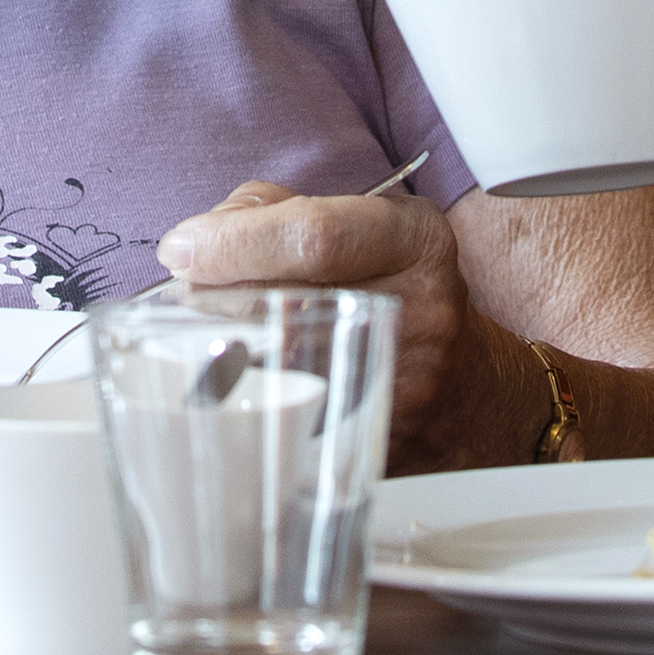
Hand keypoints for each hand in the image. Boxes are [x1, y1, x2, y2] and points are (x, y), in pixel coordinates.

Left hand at [155, 178, 539, 472]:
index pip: (313, 236)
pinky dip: (245, 396)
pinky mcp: (378, 443)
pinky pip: (286, 417)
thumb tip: (196, 243)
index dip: (233, 242)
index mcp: (415, 241)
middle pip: (281, 303)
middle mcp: (418, 310)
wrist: (472, 391)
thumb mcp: (363, 223)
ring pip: (275, 366)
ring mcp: (402, 384)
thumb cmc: (398, 289)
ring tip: (214, 331)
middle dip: (210, 296)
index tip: (181, 249)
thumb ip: (273, 211)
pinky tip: (241, 380)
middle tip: (187, 292)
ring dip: (219, 347)